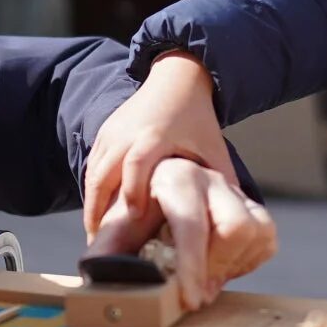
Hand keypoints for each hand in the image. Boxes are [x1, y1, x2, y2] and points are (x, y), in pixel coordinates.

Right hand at [83, 52, 234, 238]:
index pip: (135, 163)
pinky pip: (92, 168)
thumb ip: (223, 183)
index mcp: (155, 135)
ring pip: (93, 175)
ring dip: (92, 207)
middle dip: (99, 212)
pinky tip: (99, 218)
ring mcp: (111, 133)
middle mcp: (127, 133)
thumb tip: (235, 222)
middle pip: (102, 175)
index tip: (134, 219)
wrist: (176, 80)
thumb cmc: (198, 120)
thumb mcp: (214, 149)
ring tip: (98, 238)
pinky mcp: (103, 134)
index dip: (132, 191)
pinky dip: (93, 194)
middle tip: (102, 245)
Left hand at [87, 157, 275, 308]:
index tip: (190, 300)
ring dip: (232, 266)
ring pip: (256, 232)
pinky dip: (247, 262)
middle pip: (235, 227)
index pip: (191, 224)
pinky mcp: (254, 209)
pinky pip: (266, 239)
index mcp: (175, 178)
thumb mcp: (117, 227)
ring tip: (204, 277)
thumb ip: (106, 249)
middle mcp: (211, 180)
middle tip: (195, 291)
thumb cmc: (137, 213)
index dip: (192, 265)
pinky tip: (221, 266)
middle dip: (215, 267)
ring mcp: (236, 192)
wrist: (158, 194)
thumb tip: (91, 273)